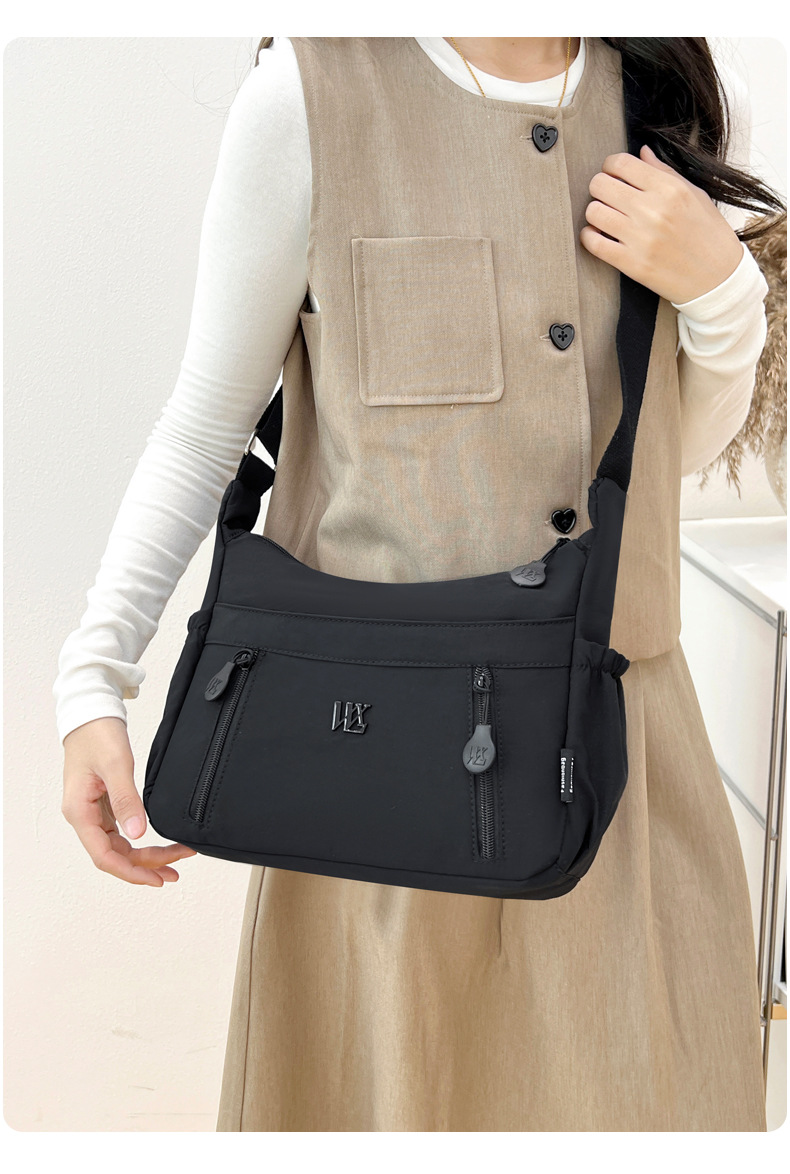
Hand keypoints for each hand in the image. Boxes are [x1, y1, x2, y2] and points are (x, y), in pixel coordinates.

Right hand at [61, 716, 196, 885]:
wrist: (92, 713)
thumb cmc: (97, 734)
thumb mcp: (116, 766)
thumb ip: (126, 800)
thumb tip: (138, 834)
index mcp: (80, 812)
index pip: (104, 856)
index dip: (131, 872)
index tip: (156, 879)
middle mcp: (84, 816)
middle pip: (114, 855)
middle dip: (145, 866)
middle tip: (175, 872)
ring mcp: (94, 811)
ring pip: (120, 845)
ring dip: (146, 856)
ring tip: (175, 861)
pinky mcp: (104, 803)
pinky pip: (122, 831)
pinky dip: (141, 840)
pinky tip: (159, 843)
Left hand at [580, 144, 743, 303]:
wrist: (718, 278)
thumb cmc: (709, 235)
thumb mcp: (695, 195)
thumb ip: (665, 172)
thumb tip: (641, 152)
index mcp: (669, 189)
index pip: (621, 163)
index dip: (610, 165)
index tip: (613, 173)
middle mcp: (652, 210)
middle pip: (600, 184)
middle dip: (600, 186)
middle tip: (608, 195)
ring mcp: (640, 238)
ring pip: (593, 212)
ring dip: (595, 212)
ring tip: (606, 217)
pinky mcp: (631, 263)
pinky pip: (593, 243)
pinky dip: (589, 237)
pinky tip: (599, 235)